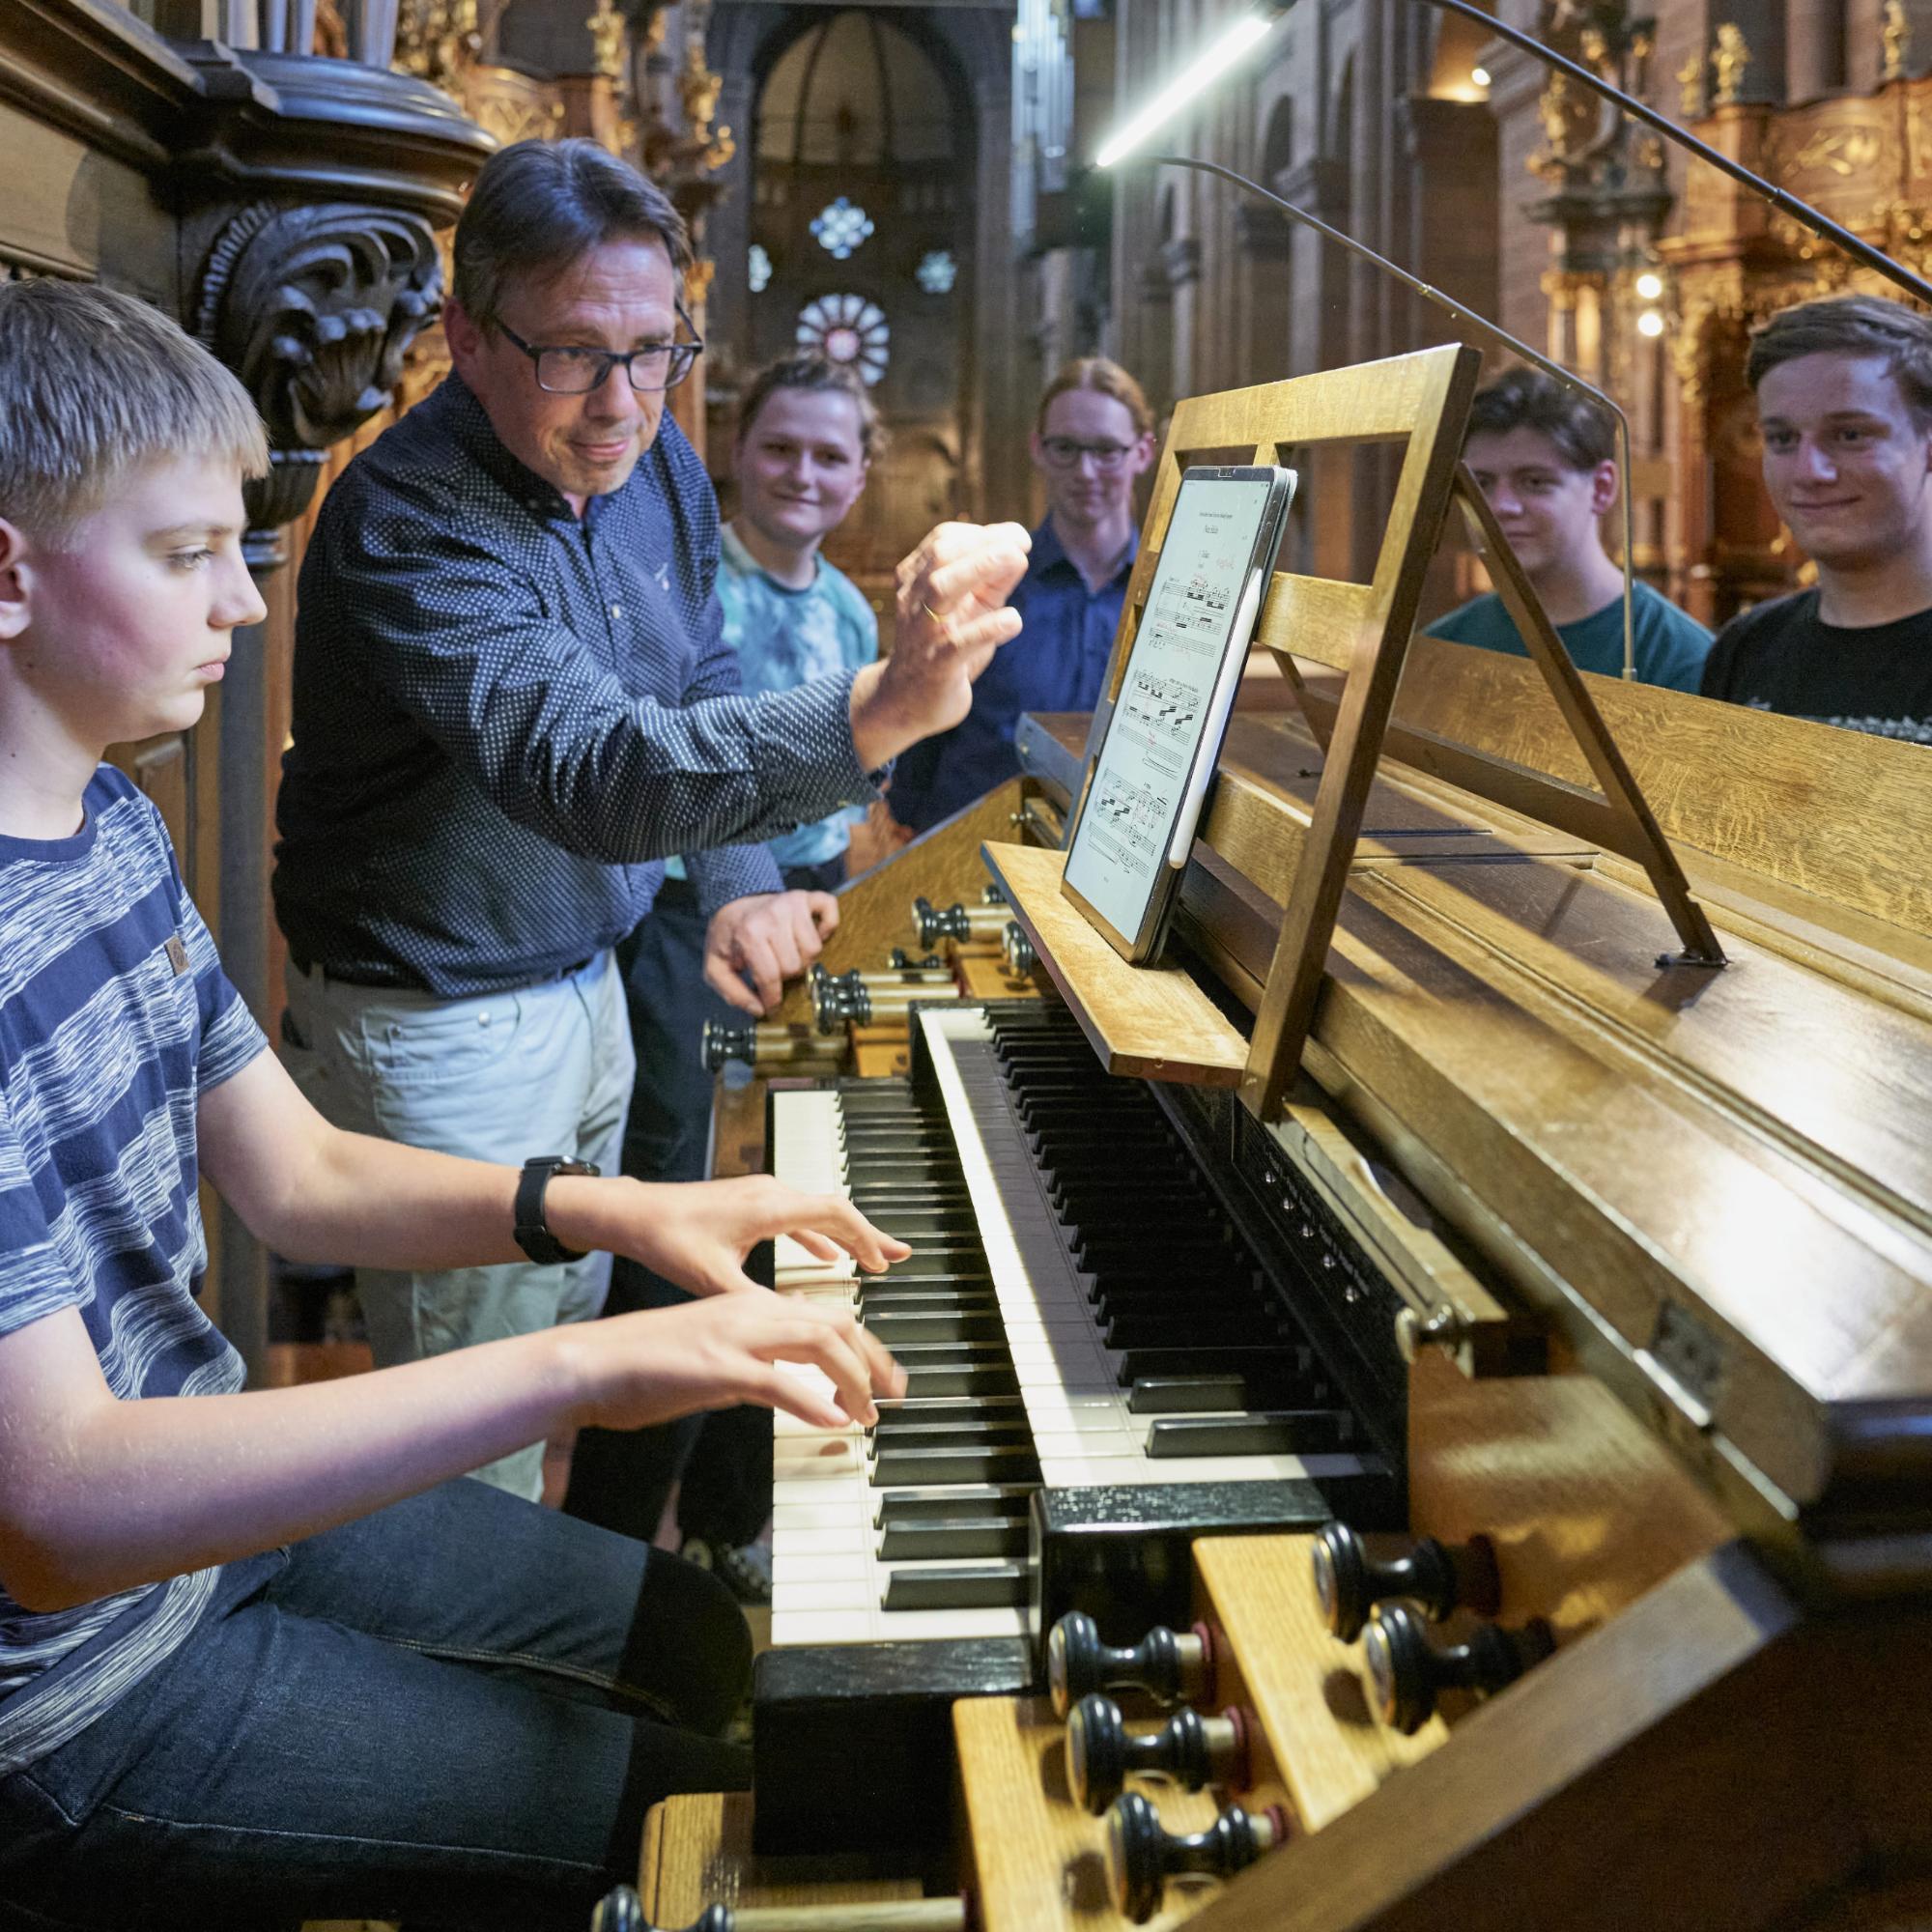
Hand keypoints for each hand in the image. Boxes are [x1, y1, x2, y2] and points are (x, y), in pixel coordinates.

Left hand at [551, 1172, 911, 1298]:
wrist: (633, 1212)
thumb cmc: (667, 1239)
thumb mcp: (713, 1279)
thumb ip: (755, 1302)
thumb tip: (791, 1330)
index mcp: (769, 1207)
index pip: (834, 1215)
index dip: (865, 1239)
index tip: (887, 1263)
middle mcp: (771, 1193)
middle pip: (835, 1210)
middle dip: (869, 1236)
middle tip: (899, 1259)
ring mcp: (761, 1195)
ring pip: (818, 1212)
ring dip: (847, 1235)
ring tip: (873, 1259)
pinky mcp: (750, 1203)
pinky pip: (798, 1216)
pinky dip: (819, 1235)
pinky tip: (827, 1256)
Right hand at [578, 1291, 906, 1432]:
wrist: (591, 1363)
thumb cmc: (642, 1364)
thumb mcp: (711, 1358)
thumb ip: (752, 1364)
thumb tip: (787, 1381)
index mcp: (749, 1306)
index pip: (825, 1315)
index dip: (862, 1346)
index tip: (882, 1377)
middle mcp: (749, 1311)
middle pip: (835, 1322)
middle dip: (873, 1359)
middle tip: (893, 1394)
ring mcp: (735, 1336)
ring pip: (818, 1343)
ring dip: (853, 1380)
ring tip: (868, 1412)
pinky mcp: (718, 1367)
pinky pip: (779, 1382)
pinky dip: (814, 1402)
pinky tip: (833, 1421)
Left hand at [703, 888, 839, 1014]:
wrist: (733, 902)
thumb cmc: (729, 937)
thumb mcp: (716, 967)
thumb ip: (732, 993)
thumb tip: (759, 1009)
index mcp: (749, 934)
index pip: (770, 977)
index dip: (772, 998)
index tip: (771, 1006)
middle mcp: (773, 916)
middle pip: (794, 965)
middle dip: (785, 974)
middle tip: (775, 968)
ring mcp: (793, 904)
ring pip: (814, 949)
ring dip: (803, 957)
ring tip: (789, 953)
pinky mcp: (807, 897)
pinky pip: (831, 915)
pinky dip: (827, 928)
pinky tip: (813, 934)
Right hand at [848, 521, 1030, 768]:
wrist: (904, 703)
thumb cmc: (941, 648)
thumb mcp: (966, 609)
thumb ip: (990, 582)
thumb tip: (1019, 549)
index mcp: (916, 582)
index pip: (942, 542)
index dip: (980, 533)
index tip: (1014, 537)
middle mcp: (914, 601)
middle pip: (940, 556)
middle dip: (982, 543)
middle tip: (1021, 543)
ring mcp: (923, 633)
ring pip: (941, 589)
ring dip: (981, 567)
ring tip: (1017, 559)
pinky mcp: (937, 666)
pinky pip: (958, 643)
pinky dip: (989, 627)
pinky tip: (1013, 620)